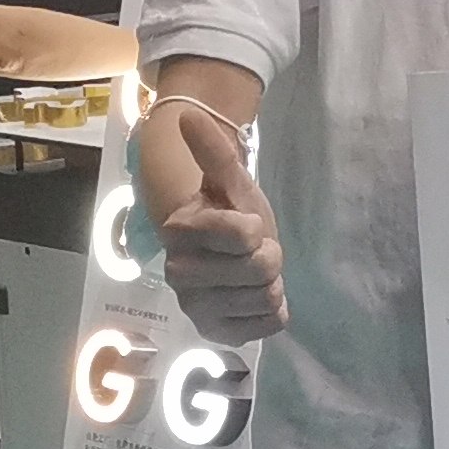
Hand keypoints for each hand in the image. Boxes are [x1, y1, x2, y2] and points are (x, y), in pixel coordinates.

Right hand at [153, 99, 286, 341]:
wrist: (232, 253)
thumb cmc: (231, 213)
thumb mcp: (231, 182)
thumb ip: (213, 152)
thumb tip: (188, 114)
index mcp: (179, 231)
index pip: (243, 234)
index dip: (254, 228)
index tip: (245, 225)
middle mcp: (178, 273)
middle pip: (258, 269)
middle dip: (267, 257)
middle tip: (252, 252)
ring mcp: (195, 307)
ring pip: (265, 297)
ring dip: (271, 284)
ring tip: (252, 274)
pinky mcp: (215, 334)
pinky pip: (267, 325)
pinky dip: (271, 311)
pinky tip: (254, 299)